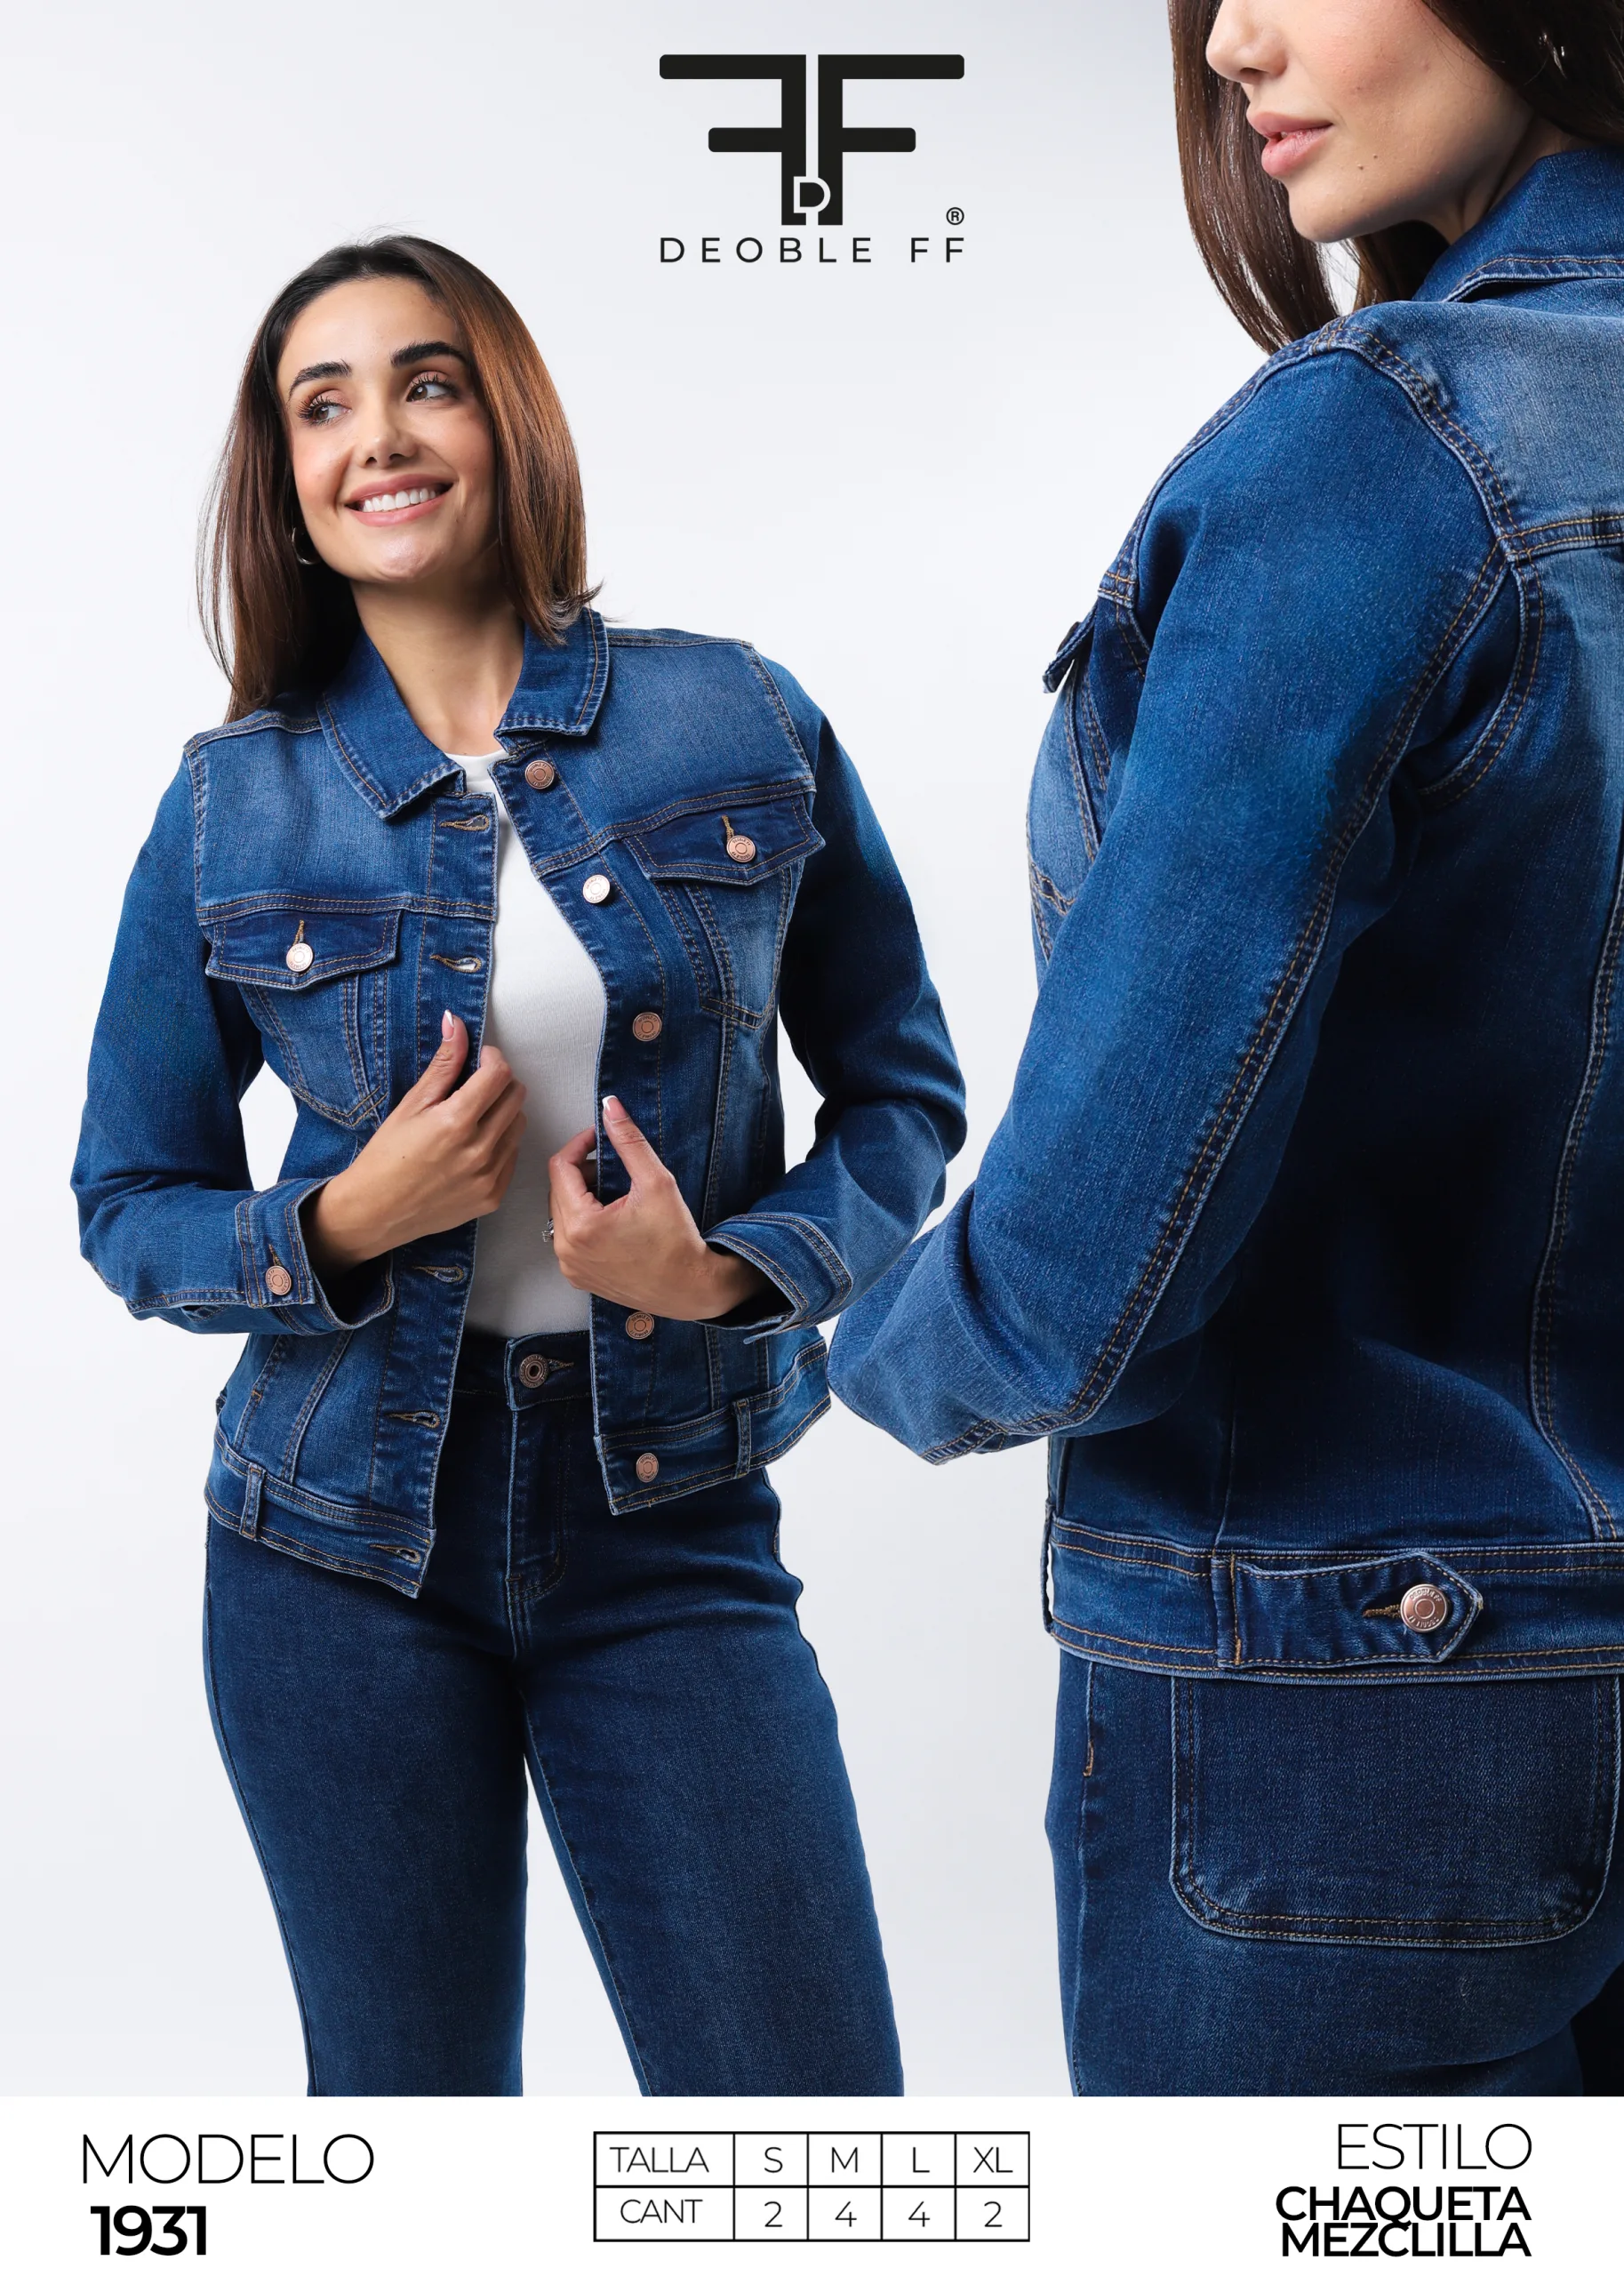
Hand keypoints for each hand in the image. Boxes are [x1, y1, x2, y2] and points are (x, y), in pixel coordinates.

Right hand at [303, 1012, 525, 1274]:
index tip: (481, 1060)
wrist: (377, 1211)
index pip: (499, 1074)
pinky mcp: (493, 1196)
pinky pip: (512, 1155)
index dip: (492, 1059)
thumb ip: (443, 1065)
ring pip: (518, 1125)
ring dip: (502, 1113)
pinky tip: (472, 1146)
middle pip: (516, 1097)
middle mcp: (479, 1150)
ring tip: (472, 1118)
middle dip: (500, 1082)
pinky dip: (500, 1143)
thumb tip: (456, 1023)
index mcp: (456, 1122)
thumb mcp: (411, 1105)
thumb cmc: (387, 1156)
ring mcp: (489, 1176)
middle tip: (476, 1086)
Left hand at [548, 1095, 771, 1320]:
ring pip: (561, 1213)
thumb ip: (629, 1141)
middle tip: (613, 1166)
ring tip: (615, 1193)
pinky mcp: (578, 1277)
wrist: (690, 1289)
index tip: (599, 1138)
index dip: (579, 1145)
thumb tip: (610, 1107)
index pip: (560, 1167)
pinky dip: (584, 1221)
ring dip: (582, 1196)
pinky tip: (613, 1220)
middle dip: (582, 1171)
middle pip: (558, 1190)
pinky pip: (568, 1237)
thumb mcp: (656, 1182)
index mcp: (580, 1225)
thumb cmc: (677, 1241)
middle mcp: (566, 1249)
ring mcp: (570, 1266)